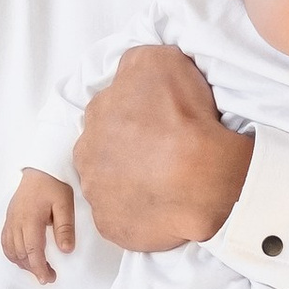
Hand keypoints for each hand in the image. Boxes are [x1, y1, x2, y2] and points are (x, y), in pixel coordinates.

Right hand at [0, 171, 75, 287]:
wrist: (39, 169)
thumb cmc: (53, 185)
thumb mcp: (65, 204)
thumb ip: (65, 228)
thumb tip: (66, 250)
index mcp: (31, 218)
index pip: (32, 250)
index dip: (39, 268)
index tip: (48, 278)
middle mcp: (16, 221)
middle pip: (21, 253)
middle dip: (34, 268)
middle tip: (49, 276)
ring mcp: (10, 220)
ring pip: (10, 250)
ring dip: (23, 263)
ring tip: (38, 268)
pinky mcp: (9, 219)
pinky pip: (5, 242)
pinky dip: (12, 254)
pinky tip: (23, 258)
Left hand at [73, 44, 250, 252]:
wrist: (201, 177)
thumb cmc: (183, 118)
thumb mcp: (159, 61)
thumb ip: (136, 64)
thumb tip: (131, 73)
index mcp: (96, 113)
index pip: (109, 112)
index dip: (136, 118)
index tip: (159, 125)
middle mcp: (87, 152)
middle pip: (104, 149)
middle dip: (127, 151)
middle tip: (161, 154)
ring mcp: (96, 193)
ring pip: (110, 184)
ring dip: (131, 182)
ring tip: (164, 183)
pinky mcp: (111, 227)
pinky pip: (122, 219)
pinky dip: (139, 214)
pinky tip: (162, 206)